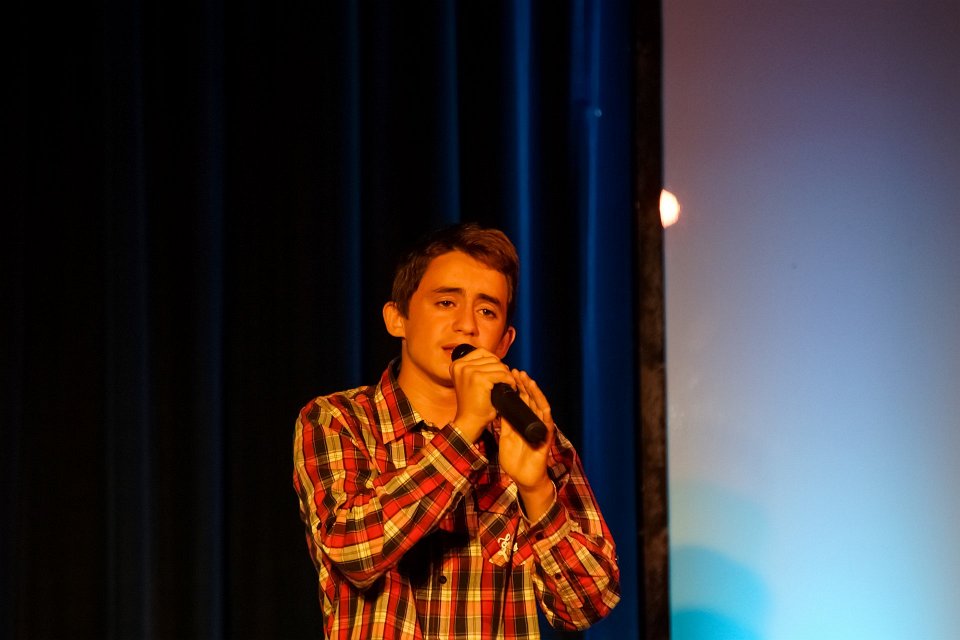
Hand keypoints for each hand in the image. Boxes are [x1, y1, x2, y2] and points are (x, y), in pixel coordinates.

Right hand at [448, 347, 514, 441]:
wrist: (469, 421)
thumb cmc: (472, 404)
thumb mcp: (470, 381)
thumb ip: (478, 368)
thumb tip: (499, 361)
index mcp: (457, 365)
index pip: (481, 352)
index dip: (494, 360)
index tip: (499, 371)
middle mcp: (460, 366)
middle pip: (490, 358)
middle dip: (501, 368)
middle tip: (506, 379)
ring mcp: (469, 371)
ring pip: (497, 365)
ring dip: (506, 374)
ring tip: (509, 384)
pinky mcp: (479, 379)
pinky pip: (501, 374)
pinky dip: (509, 380)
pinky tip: (510, 387)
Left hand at [498, 370, 555, 518]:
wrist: (524, 477)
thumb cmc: (515, 459)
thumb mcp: (506, 436)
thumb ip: (505, 422)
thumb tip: (498, 405)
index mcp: (523, 421)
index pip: (521, 399)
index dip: (516, 387)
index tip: (509, 374)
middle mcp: (533, 421)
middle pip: (530, 398)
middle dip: (524, 384)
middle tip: (515, 370)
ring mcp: (540, 427)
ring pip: (539, 404)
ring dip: (534, 392)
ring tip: (527, 379)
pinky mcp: (545, 435)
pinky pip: (546, 419)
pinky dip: (543, 407)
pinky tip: (539, 398)